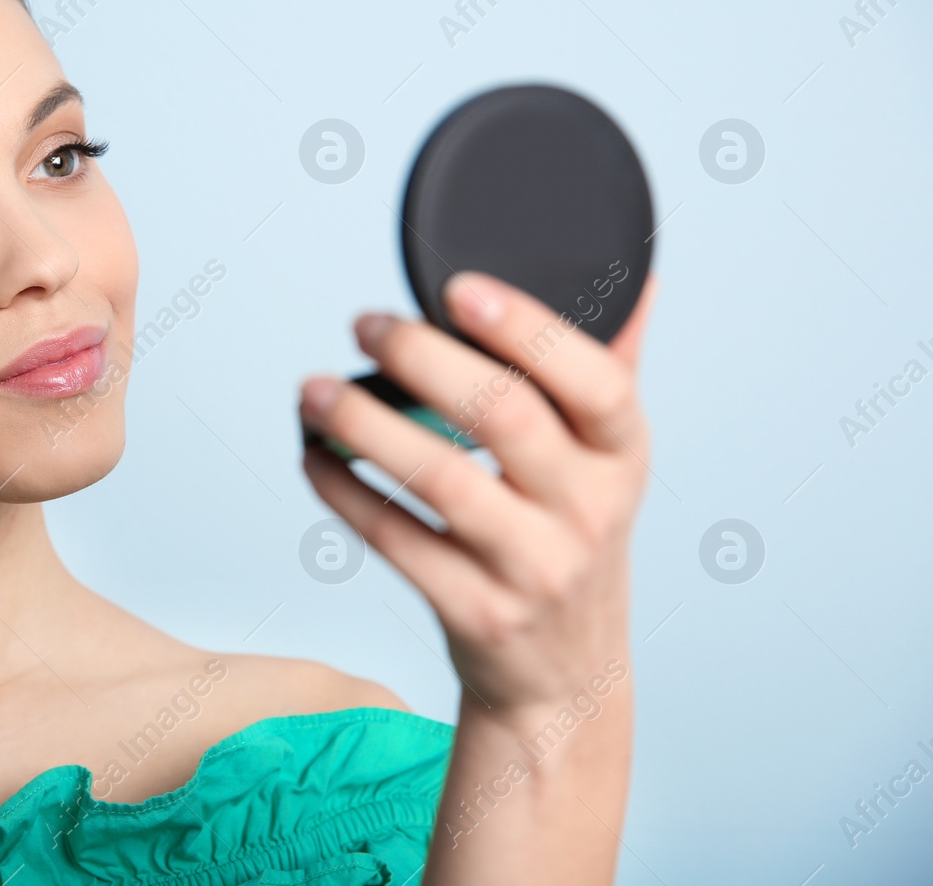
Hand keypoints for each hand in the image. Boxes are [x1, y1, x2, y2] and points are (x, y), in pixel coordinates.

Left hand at [298, 269, 656, 714]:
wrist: (565, 676)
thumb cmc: (573, 539)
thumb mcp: (609, 463)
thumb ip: (610, 370)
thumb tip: (637, 274)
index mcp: (623, 456)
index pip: (596, 382)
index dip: (527, 329)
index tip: (457, 289)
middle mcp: (590, 512)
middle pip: (507, 419)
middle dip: (425, 360)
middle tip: (365, 322)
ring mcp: (534, 569)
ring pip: (442, 481)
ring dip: (366, 425)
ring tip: (314, 390)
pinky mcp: (476, 612)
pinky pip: (397, 540)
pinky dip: (345, 492)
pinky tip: (315, 454)